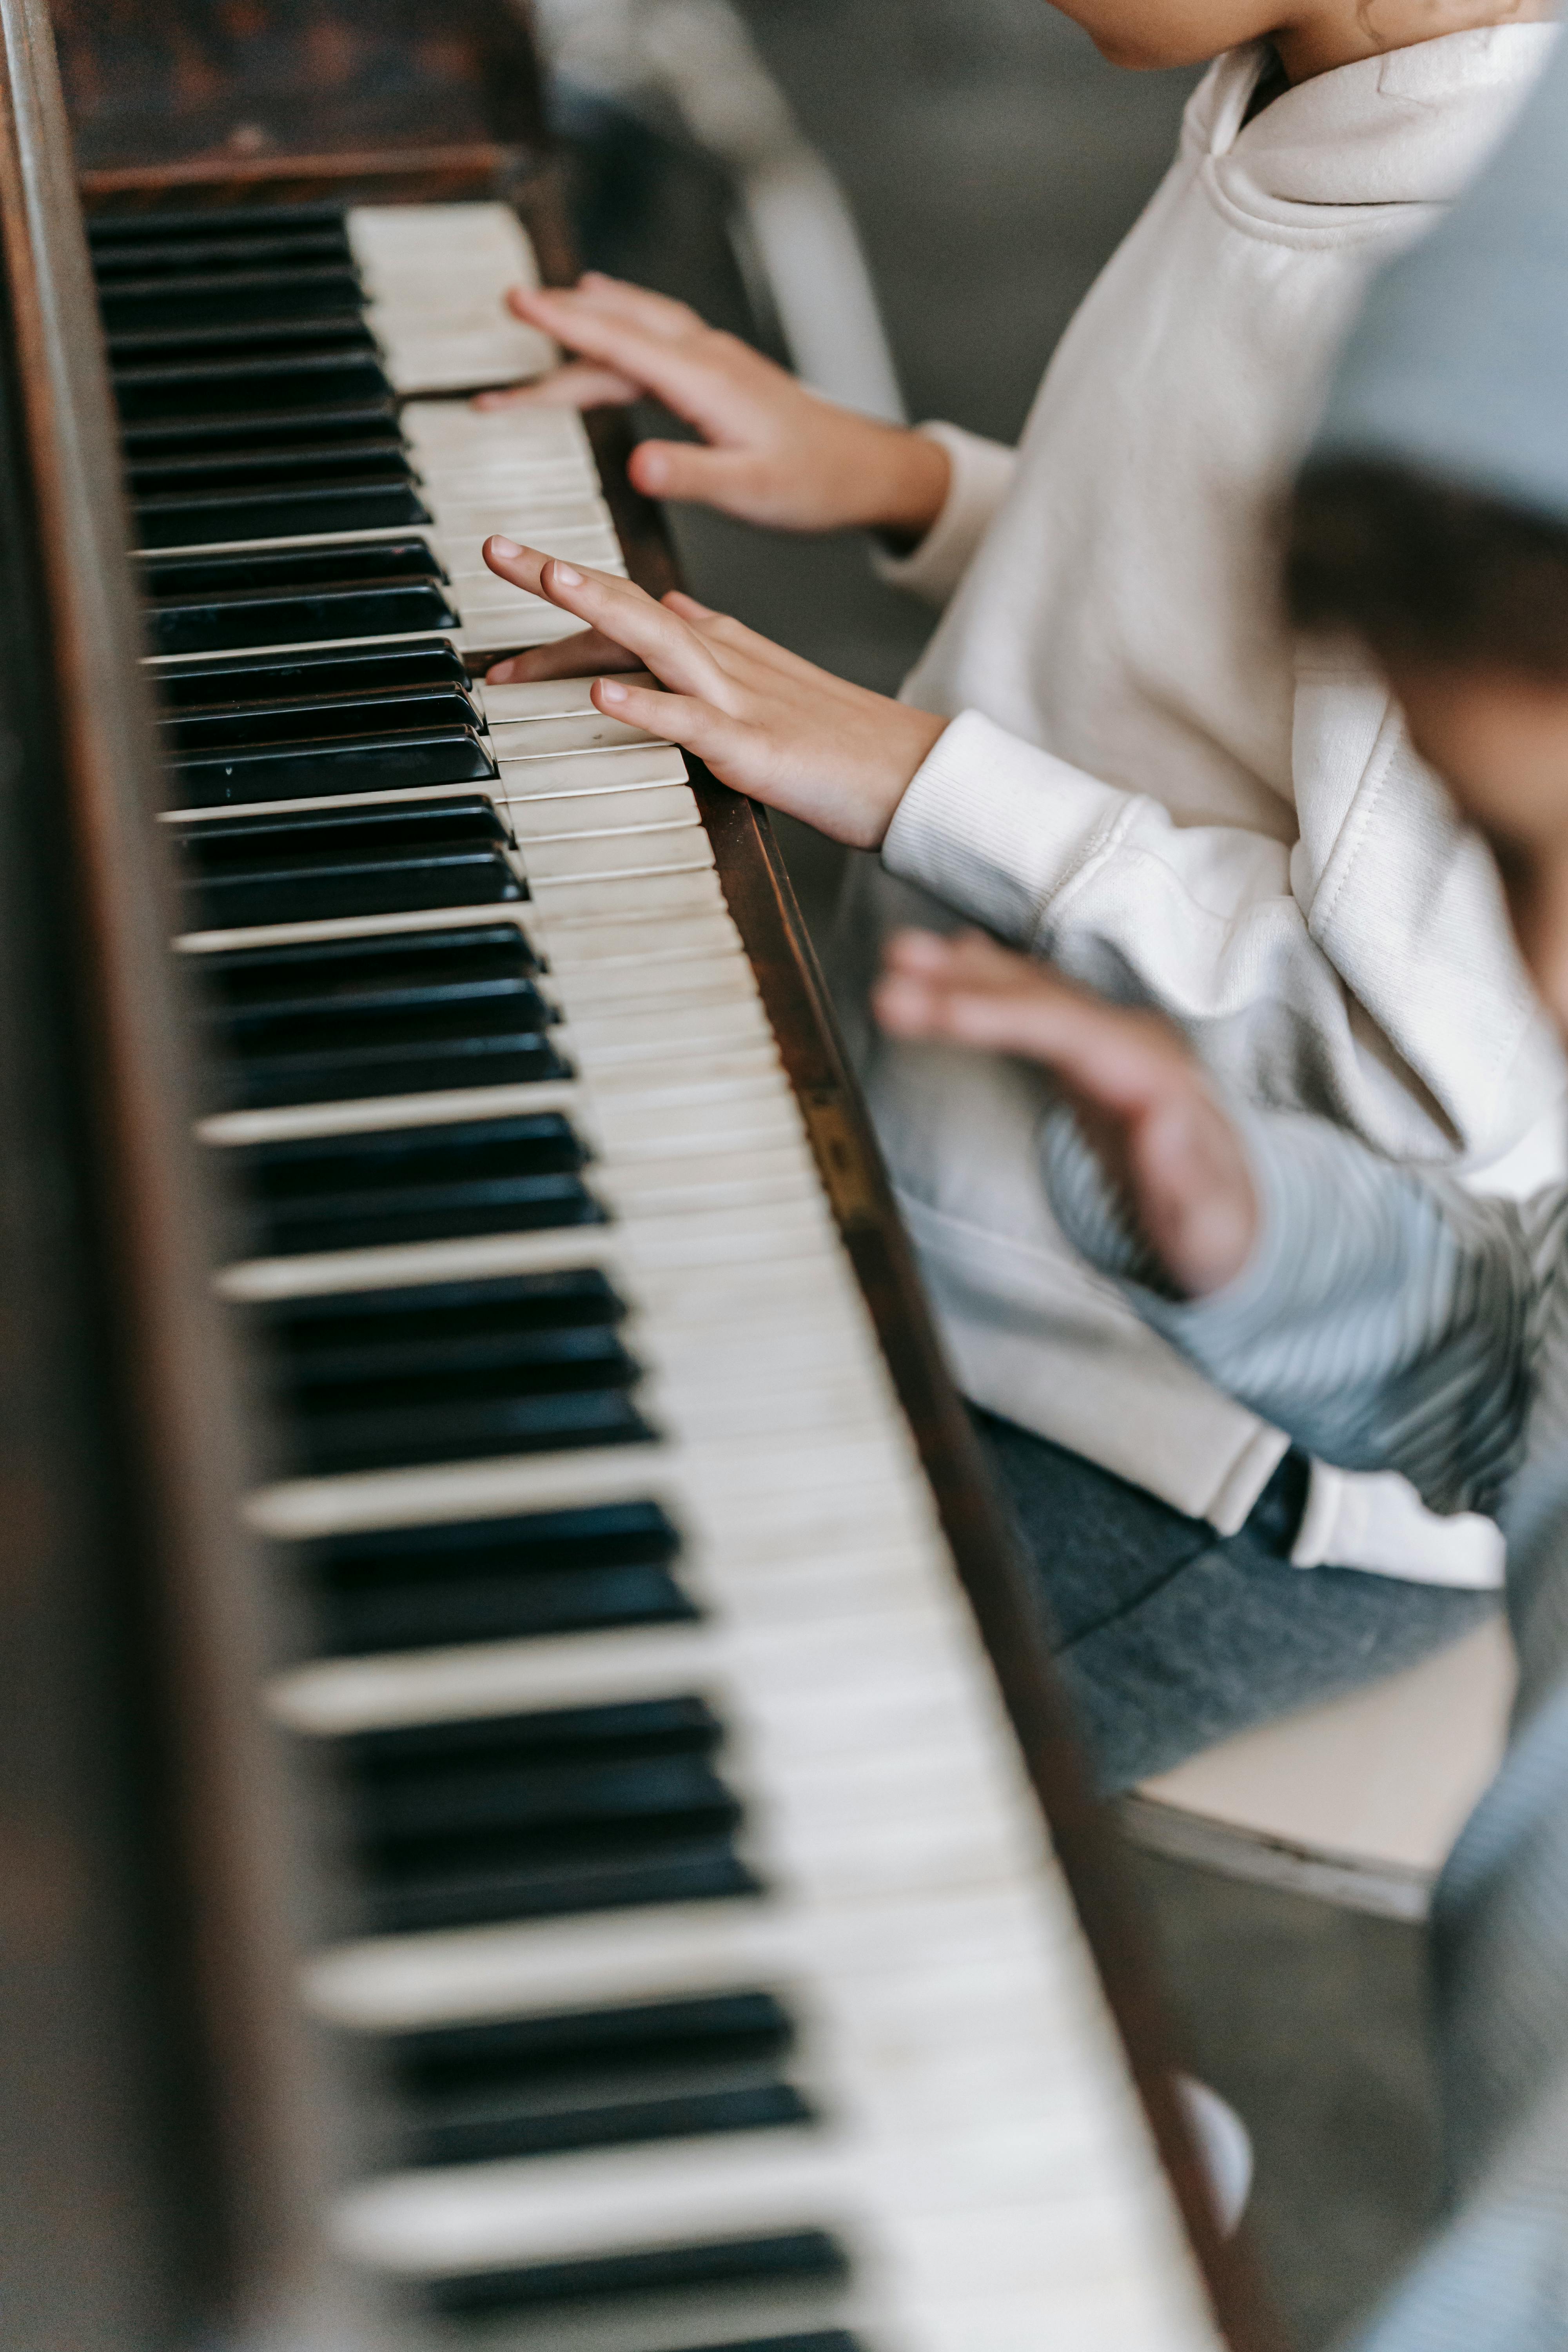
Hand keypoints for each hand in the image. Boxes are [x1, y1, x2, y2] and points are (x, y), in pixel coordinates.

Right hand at [475, 273, 948, 540]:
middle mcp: (705, 358)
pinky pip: (655, 334)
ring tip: (541, 308)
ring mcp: (713, 359)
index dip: (565, 323)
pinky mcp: (719, 370)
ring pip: (637, 325)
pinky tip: (607, 312)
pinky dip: (620, 323)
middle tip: (509, 310)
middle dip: (562, 319)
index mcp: (705, 382)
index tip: (518, 303)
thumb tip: (636, 466)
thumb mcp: (750, 491)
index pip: (621, 342)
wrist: (863, 469)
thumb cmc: (812, 483)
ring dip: (589, 316)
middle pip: (620, 327)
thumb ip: (691, 476)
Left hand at [482, 538, 946, 849]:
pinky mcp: (754, 747)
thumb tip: (669, 606)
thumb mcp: (766, 681)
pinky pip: (691, 722)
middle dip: (557, 575)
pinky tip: (603, 692)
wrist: (914, 772)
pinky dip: (646, 704)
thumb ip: (712, 644)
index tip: (507, 581)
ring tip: (546, 578)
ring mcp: (738, 699)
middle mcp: (722, 659)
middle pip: (628, 607)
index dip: (565, 595)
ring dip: (597, 608)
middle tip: (493, 549)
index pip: (627, 610)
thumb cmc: (840, 741)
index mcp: (720, 645)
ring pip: (656, 641)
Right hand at [873, 930, 1258, 1298]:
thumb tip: (1161, 1120)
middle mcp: (1133, 1045)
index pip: (1069, 1029)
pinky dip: (986, 978)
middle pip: (1041, 1000)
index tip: (939, 1011)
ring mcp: (1111, 1043)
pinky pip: (1032, 1002)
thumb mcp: (1209, 1227)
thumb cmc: (1217, 1233)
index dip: (1000, 1012)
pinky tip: (950, 957)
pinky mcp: (1090, 1053)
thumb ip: (1185, 1178)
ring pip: (1032, 991)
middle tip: (889, 983)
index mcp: (1156, 1079)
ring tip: (898, 957)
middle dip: (962, 987)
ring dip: (963, 972)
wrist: (1238, 1224)